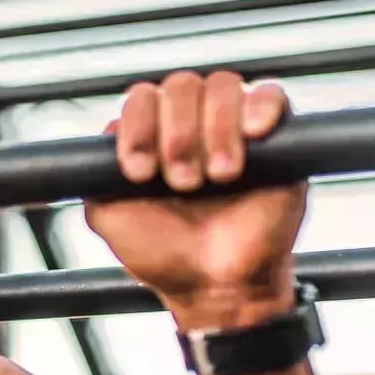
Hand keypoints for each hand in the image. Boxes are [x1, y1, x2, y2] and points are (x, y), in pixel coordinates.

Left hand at [84, 70, 305, 328]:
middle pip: (181, 85)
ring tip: (218, 176)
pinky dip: (261, 106)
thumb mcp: (109, 217)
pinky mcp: (278, 140)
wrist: (216, 288)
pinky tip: (253, 133)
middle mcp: (193, 124)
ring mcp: (235, 128)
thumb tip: (106, 135)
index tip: (139, 172)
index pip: (142, 98)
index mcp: (153, 136)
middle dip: (176, 133)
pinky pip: (273, 94)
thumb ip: (95, 175)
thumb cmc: (165, 255)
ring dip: (215, 128)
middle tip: (183, 183)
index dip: (138, 126)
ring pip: (223, 85)